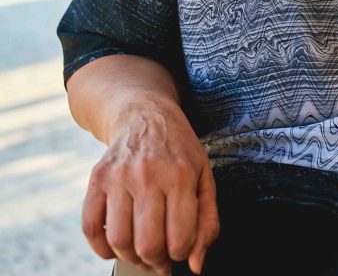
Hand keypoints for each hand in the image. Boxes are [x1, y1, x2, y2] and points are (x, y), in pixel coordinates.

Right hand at [82, 97, 219, 274]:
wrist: (145, 114)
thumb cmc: (179, 150)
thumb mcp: (204, 176)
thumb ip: (208, 222)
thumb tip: (196, 266)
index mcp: (181, 175)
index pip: (180, 239)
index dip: (182, 255)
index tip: (180, 250)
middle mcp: (148, 174)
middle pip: (148, 245)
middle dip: (156, 262)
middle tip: (161, 257)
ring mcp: (119, 176)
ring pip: (119, 241)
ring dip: (131, 257)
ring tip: (141, 252)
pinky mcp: (97, 179)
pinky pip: (91, 228)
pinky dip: (101, 248)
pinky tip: (116, 245)